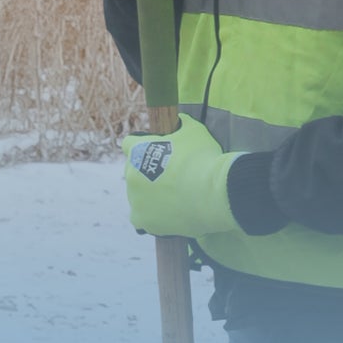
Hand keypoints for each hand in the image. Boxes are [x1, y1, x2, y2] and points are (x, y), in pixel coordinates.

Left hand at [121, 113, 241, 237]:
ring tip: (174, 198)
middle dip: (146, 173)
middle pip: (132, 172)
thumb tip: (180, 120)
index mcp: (138, 151)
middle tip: (170, 177)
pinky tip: (166, 215)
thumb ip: (182, 124)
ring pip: (138, 196)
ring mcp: (135, 200)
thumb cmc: (203, 159)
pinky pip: (141, 219)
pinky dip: (152, 217)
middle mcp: (130, 175)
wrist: (213, 194)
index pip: (129, 144)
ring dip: (150, 195)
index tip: (157, 152)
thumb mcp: (194, 131)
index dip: (143, 146)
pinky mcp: (143, 221)